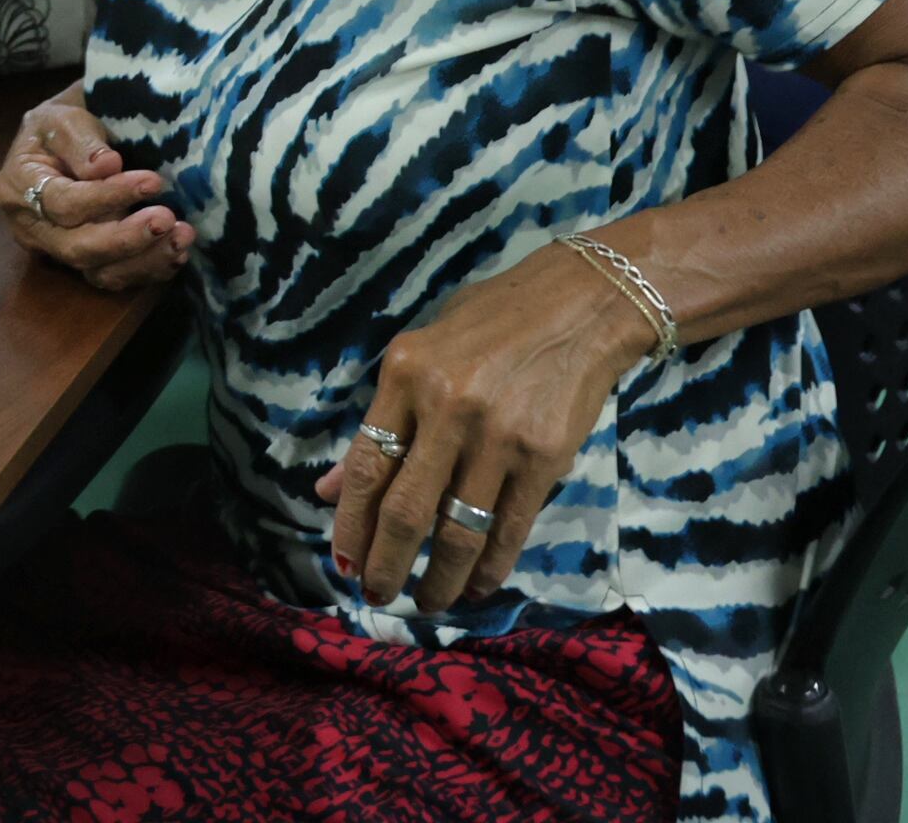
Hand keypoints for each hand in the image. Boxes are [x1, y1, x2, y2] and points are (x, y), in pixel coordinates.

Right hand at [0, 84, 190, 290]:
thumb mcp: (62, 117)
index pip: (62, 204)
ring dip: (144, 259)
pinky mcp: (84, 262)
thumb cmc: (60, 126)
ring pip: (98, 272)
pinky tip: (176, 251)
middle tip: (167, 219)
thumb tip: (106, 165)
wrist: (63, 140)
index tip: (152, 182)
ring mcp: (57, 251)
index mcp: (17, 188)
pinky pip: (115, 277)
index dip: (107, 196)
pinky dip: (149, 268)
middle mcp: (32, 229)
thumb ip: (81, 141)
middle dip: (126, 238)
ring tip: (181, 237)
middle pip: (77, 248)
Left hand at [317, 243, 659, 612]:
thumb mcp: (419, 353)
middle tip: (375, 596)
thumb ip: (379, 420)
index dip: (349, 523)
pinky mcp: (544, 457)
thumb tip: (328, 487)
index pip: (364, 466)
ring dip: (438, 578)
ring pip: (457, 531)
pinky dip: (489, 568)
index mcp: (404, 376)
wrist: (579, 306)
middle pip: (405, 509)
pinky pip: (508, 529)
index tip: (341, 563)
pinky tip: (475, 586)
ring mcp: (497, 435)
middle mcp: (446, 407)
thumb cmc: (489, 324)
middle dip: (385, 563)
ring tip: (426, 602)